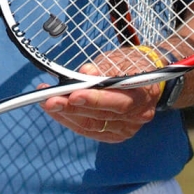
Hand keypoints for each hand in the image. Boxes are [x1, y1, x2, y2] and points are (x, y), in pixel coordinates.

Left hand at [40, 48, 160, 141]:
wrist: (148, 80)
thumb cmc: (132, 65)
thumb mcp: (120, 59)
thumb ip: (103, 67)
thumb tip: (85, 73)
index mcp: (143, 96)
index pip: (118, 103)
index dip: (94, 100)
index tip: (72, 94)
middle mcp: (136, 117)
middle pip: (100, 117)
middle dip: (71, 108)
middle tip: (48, 100)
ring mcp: (125, 129)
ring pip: (91, 126)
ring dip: (65, 115)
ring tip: (44, 102)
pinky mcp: (114, 134)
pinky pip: (89, 130)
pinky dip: (70, 120)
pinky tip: (56, 112)